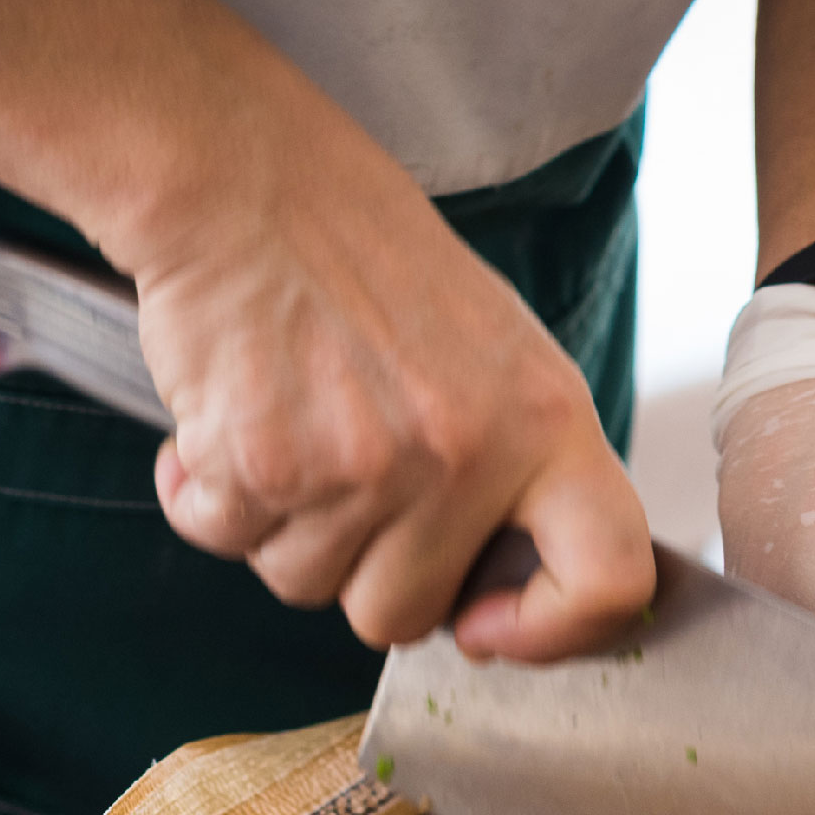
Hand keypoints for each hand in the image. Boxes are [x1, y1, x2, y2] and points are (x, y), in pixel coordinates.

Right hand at [118, 93, 652, 660]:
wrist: (249, 183)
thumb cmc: (371, 267)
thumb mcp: (499, 354)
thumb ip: (516, 476)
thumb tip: (502, 605)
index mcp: (547, 423)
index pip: (609, 579)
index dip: (554, 631)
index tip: (491, 625)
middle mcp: (465, 454)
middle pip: (405, 615)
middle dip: (362, 568)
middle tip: (344, 476)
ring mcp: (363, 468)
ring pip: (307, 585)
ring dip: (282, 528)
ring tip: (290, 427)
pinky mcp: (262, 466)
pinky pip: (223, 541)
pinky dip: (205, 496)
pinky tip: (227, 420)